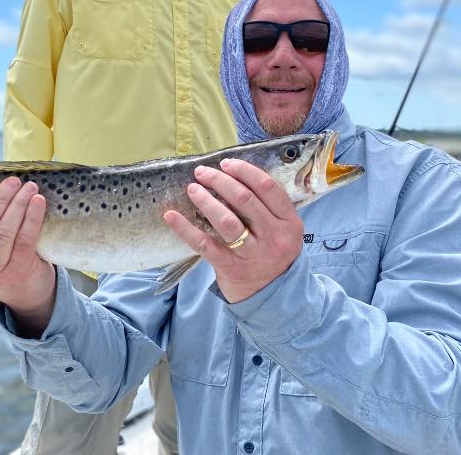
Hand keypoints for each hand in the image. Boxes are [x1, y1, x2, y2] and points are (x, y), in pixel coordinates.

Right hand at [0, 177, 55, 332]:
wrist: (25, 293)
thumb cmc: (1, 256)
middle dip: (1, 199)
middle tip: (14, 181)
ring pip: (4, 232)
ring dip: (18, 204)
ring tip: (30, 188)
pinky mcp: (16, 273)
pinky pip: (24, 239)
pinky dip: (33, 217)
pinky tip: (38, 202)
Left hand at [163, 159, 303, 302]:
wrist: (272, 297)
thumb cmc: (272, 254)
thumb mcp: (282, 230)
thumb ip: (267, 207)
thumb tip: (232, 175)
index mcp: (289, 222)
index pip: (267, 187)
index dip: (244, 170)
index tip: (226, 164)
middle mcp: (274, 237)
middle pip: (245, 199)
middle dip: (220, 181)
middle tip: (202, 172)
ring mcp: (253, 254)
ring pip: (227, 221)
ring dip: (206, 200)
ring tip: (192, 189)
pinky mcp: (231, 267)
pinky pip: (204, 244)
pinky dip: (185, 228)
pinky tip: (171, 216)